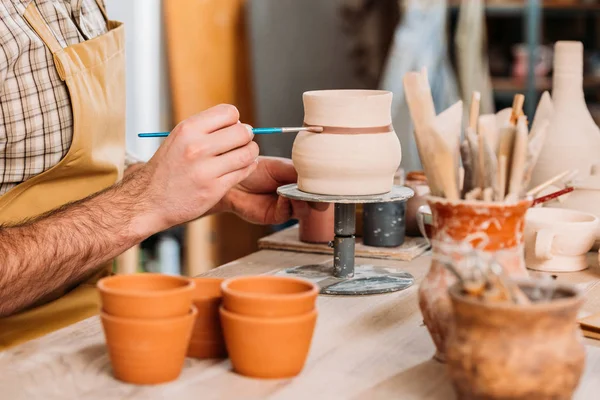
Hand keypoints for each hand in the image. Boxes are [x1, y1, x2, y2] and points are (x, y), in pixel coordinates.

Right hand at [135, 104, 258, 231]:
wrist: (149, 200)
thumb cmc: (168, 167)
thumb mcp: (180, 138)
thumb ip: (207, 129)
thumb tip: (241, 124)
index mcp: (188, 130)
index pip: (230, 112)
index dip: (235, 121)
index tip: (231, 129)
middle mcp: (197, 147)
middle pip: (243, 132)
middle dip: (247, 136)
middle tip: (242, 143)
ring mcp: (206, 170)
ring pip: (248, 153)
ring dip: (251, 153)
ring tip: (243, 156)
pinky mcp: (214, 189)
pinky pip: (244, 172)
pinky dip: (248, 168)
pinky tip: (240, 168)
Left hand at [217, 156, 327, 224]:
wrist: (234, 179)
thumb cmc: (254, 170)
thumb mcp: (280, 166)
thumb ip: (298, 172)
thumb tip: (316, 176)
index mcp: (298, 182)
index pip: (317, 188)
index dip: (324, 189)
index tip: (330, 186)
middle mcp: (294, 196)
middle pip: (314, 202)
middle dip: (318, 199)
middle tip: (318, 194)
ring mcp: (285, 207)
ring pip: (303, 211)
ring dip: (303, 202)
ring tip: (297, 193)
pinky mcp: (274, 216)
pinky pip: (287, 214)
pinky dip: (288, 205)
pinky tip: (283, 196)